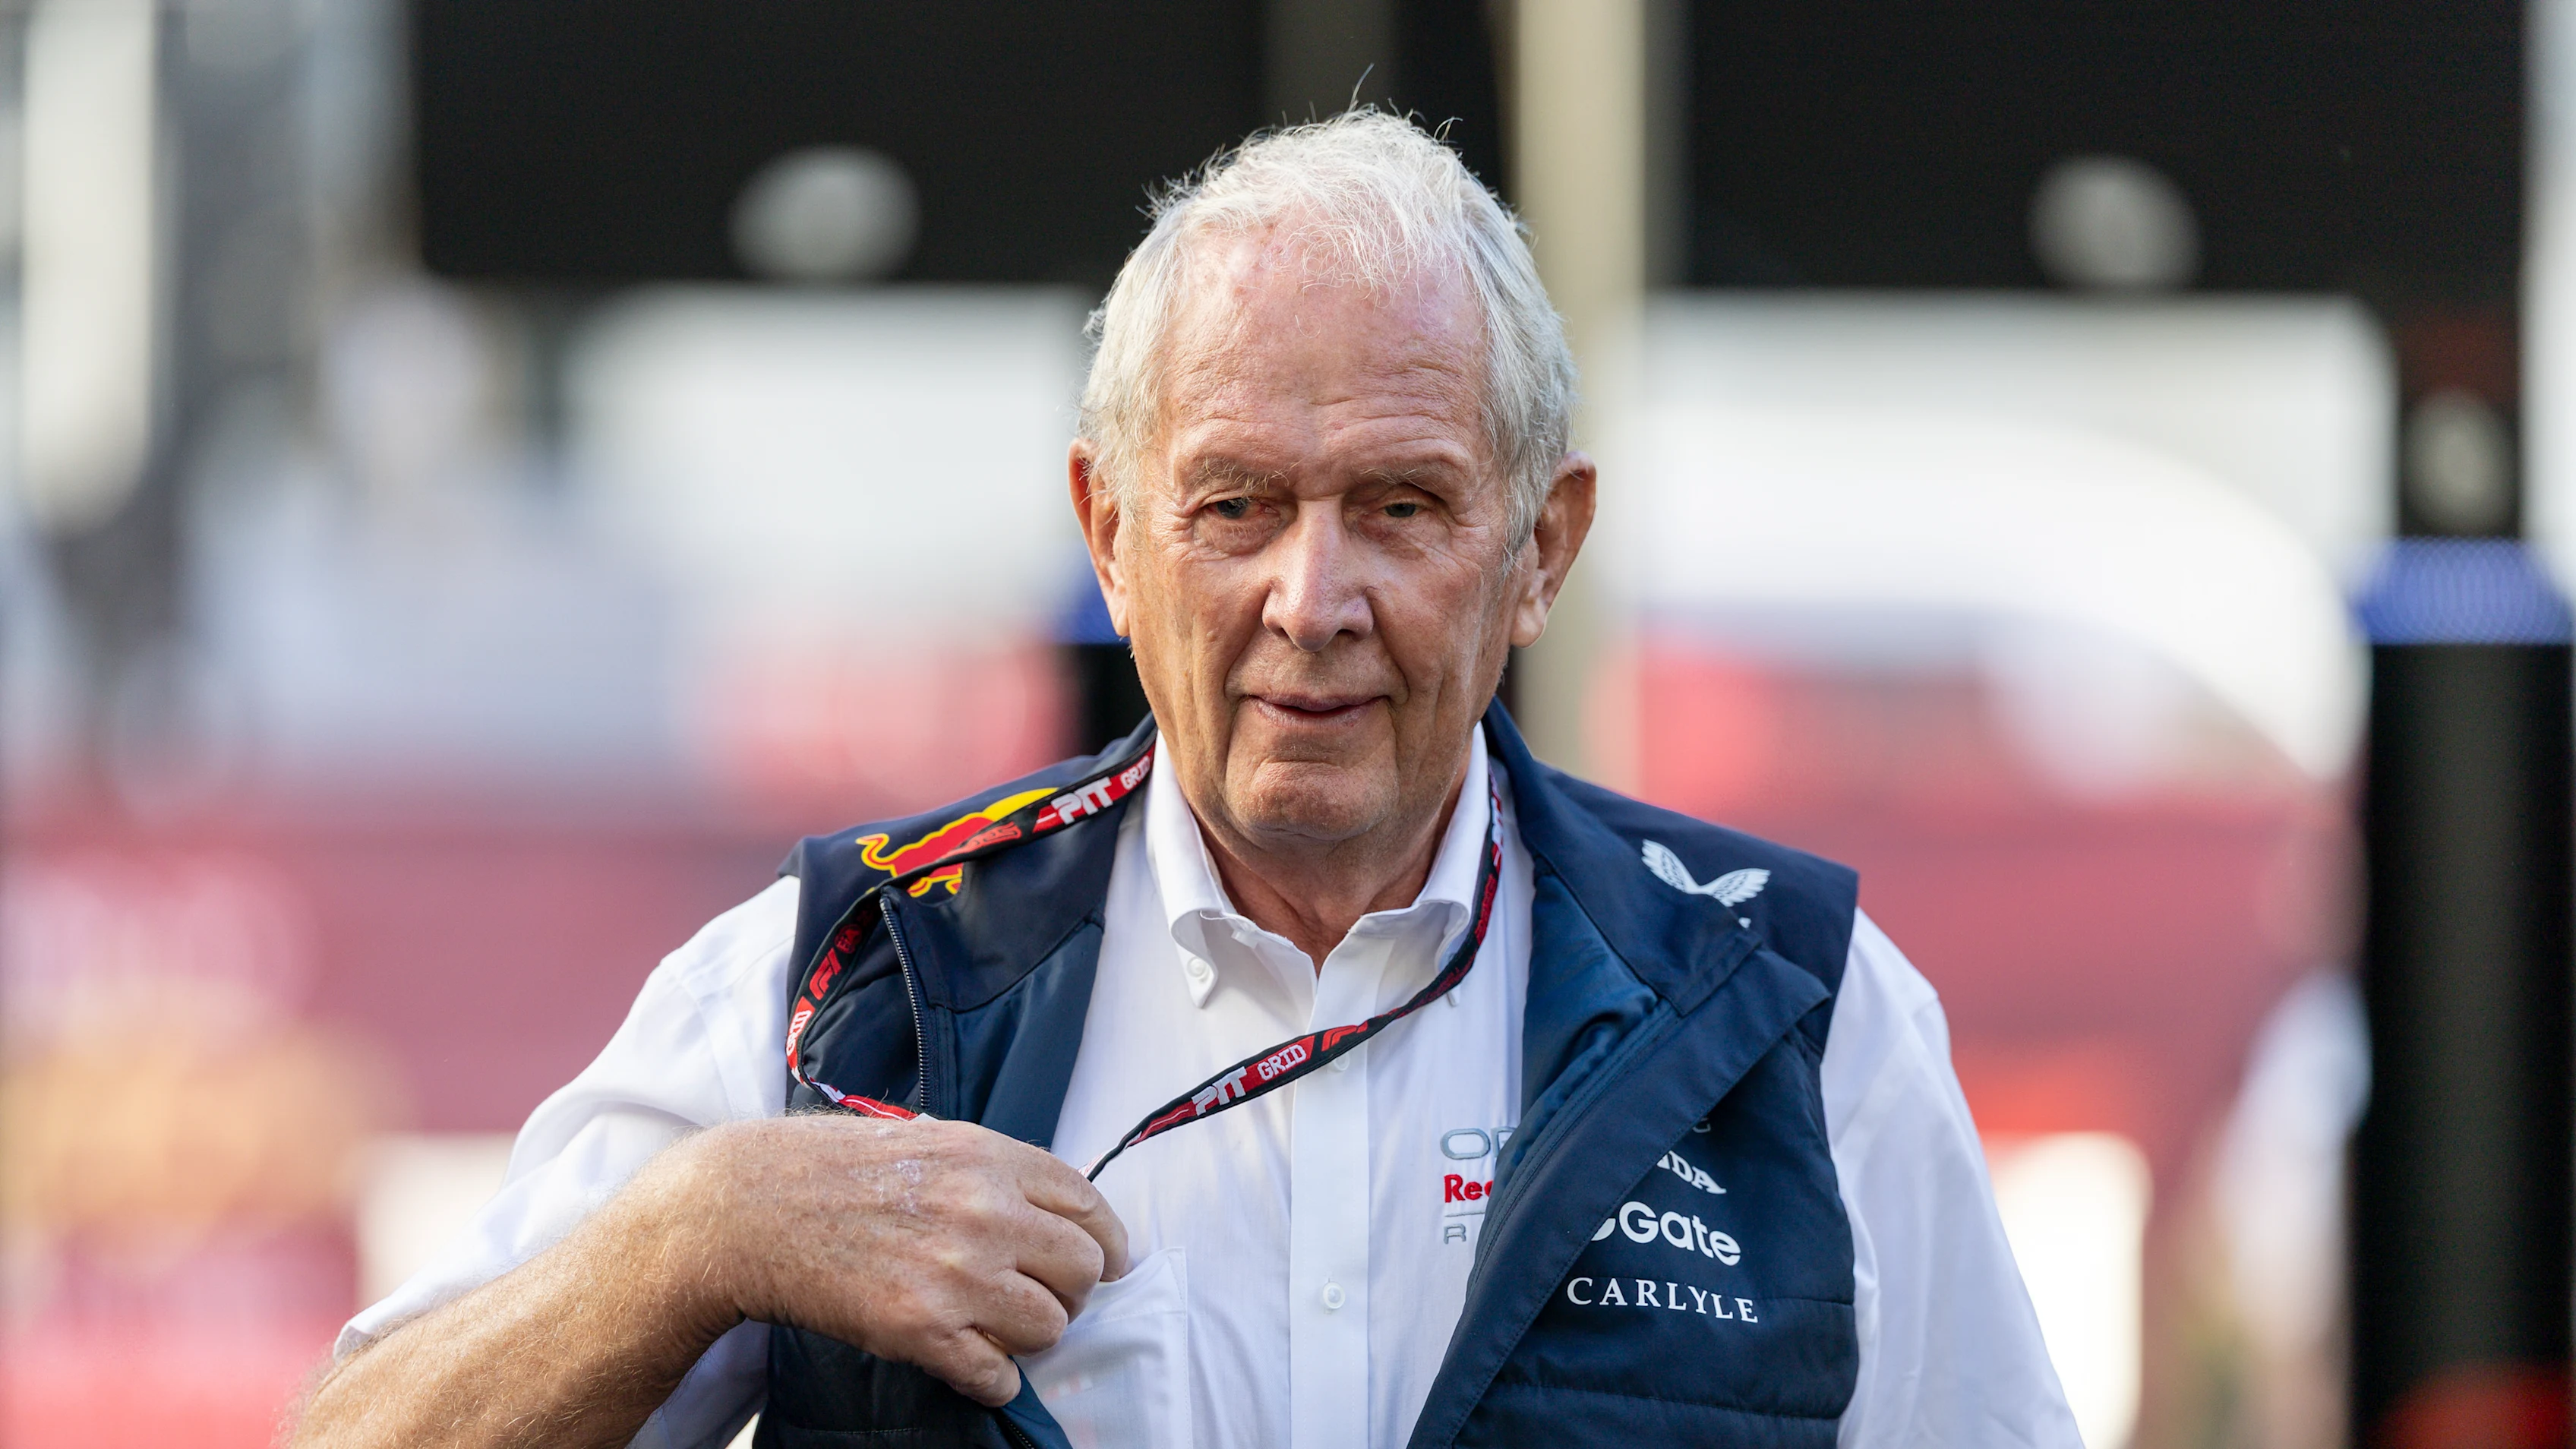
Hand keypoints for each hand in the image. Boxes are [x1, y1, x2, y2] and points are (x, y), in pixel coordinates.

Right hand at [654, 1114, 1129, 1406]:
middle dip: (1070, 1290)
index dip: (1104, 1241)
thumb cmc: (832, 1169)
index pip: (1089, 1205)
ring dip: (1031, 1334)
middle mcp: (985, 1212)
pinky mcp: (922, 1328)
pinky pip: (998, 1374)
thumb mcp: (929, 1140)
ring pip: (1050, 1325)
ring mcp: (956, 1272)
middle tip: (1040, 1297)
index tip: (1101, 1262)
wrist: (749, 1207)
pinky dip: (994, 1377)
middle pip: (1084, 1269)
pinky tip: (974, 1362)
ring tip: (997, 1326)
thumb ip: (994, 1171)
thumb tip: (1050, 1213)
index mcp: (990, 1158)